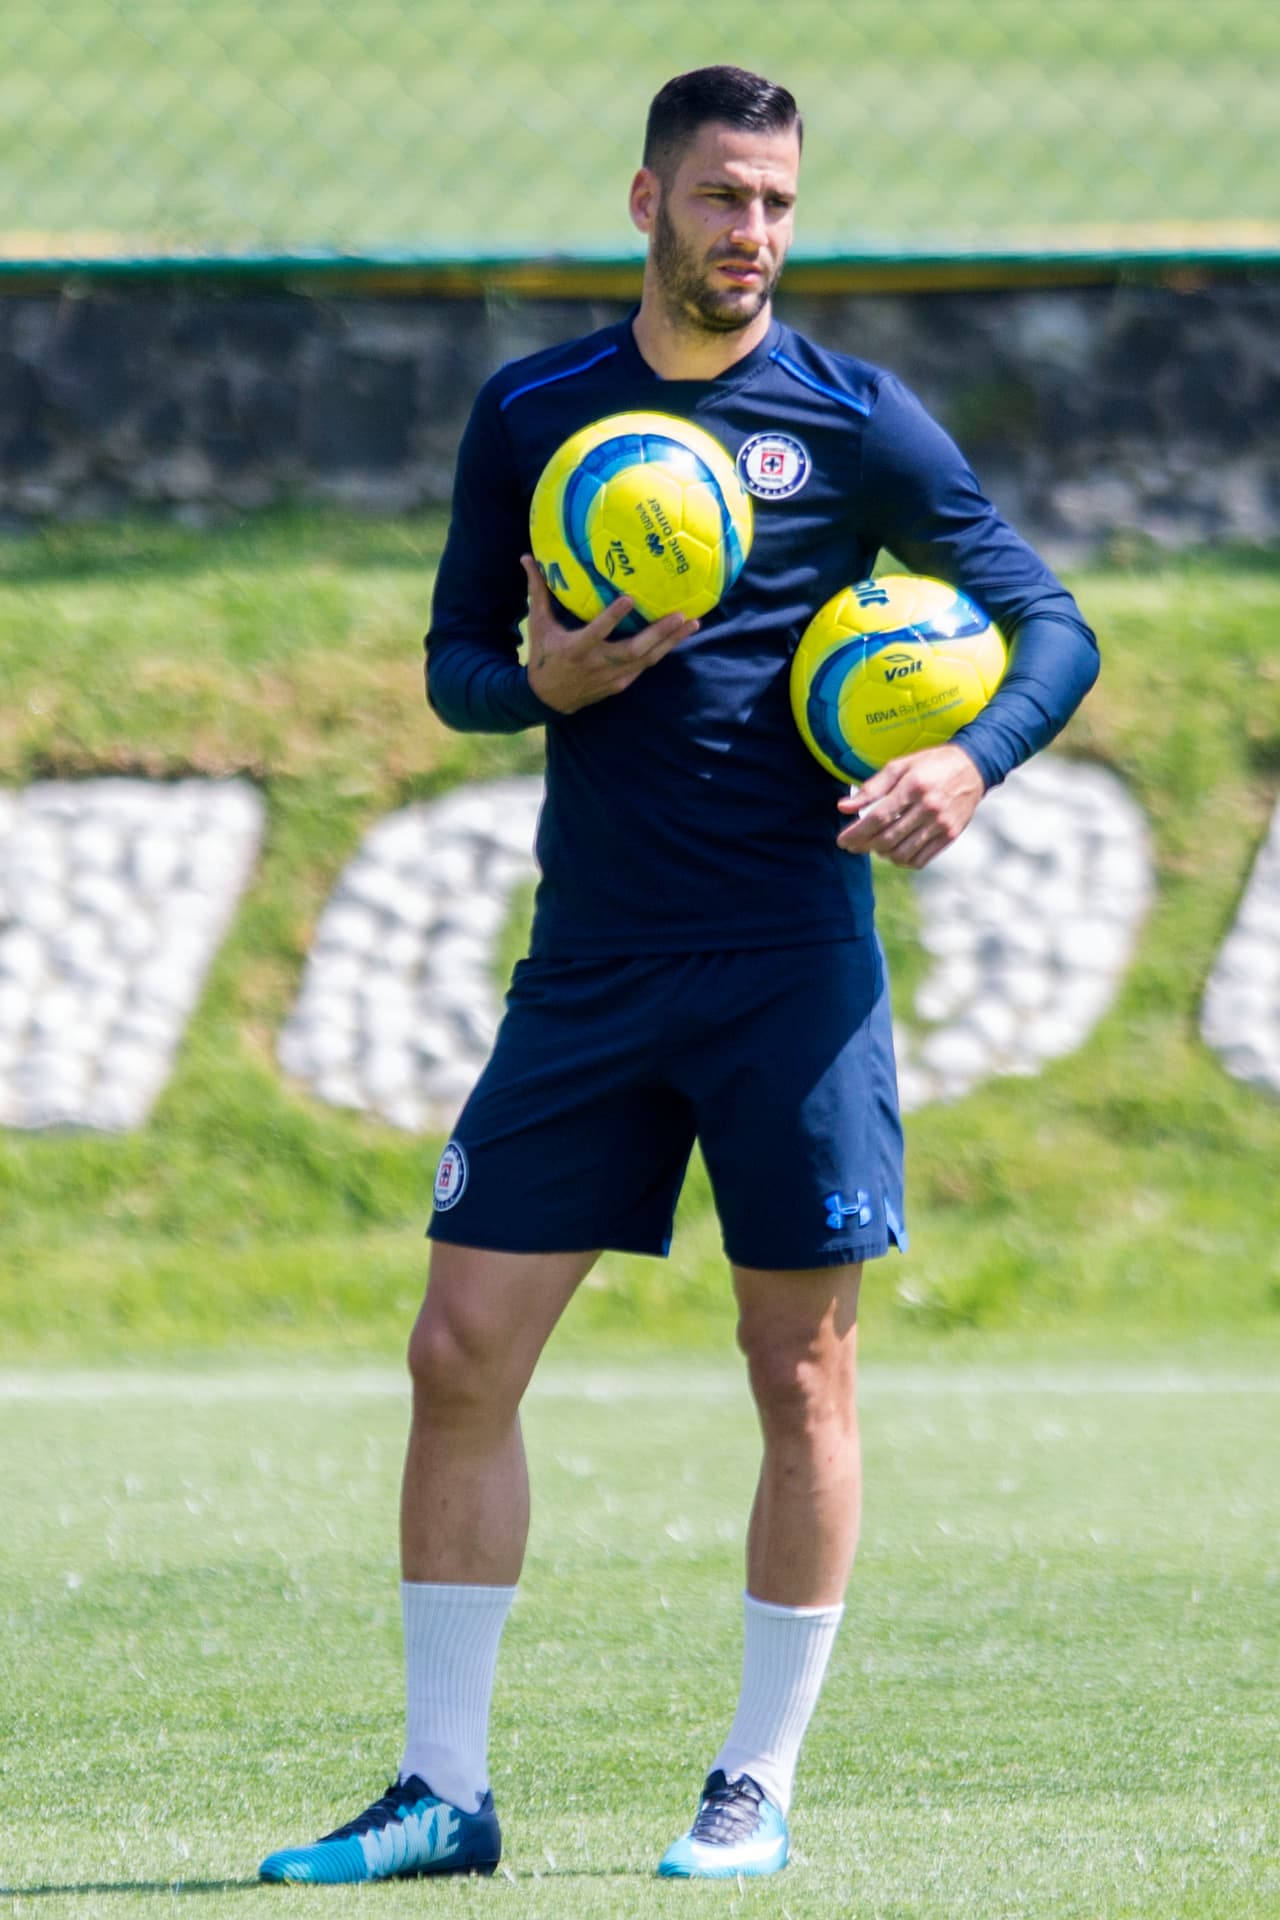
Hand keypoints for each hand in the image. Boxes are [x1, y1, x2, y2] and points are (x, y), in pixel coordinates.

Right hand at [521, 555, 698, 713]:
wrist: (548, 700)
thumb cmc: (544, 656)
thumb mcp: (538, 625)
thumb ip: (537, 591)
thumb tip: (527, 557)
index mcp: (576, 648)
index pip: (597, 632)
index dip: (613, 617)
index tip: (629, 599)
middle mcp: (598, 665)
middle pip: (634, 650)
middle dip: (659, 633)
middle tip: (681, 614)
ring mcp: (612, 677)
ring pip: (648, 659)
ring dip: (671, 642)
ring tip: (693, 623)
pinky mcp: (621, 684)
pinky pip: (646, 665)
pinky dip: (664, 650)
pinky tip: (680, 636)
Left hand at [835, 743, 984, 868]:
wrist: (973, 767)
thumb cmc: (930, 764)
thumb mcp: (900, 766)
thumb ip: (872, 788)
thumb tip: (843, 807)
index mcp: (913, 787)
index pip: (877, 818)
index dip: (856, 833)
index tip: (842, 841)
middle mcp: (929, 807)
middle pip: (888, 839)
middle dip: (864, 846)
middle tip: (853, 846)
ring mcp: (941, 824)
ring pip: (902, 853)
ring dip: (882, 854)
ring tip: (875, 845)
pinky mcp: (950, 835)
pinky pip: (920, 859)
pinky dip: (903, 860)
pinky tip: (895, 851)